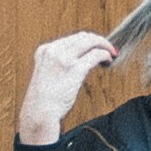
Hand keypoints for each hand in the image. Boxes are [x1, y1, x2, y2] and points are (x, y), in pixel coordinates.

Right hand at [18, 30, 115, 144]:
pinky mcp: (74, 69)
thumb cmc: (44, 100)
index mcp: (44, 50)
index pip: (72, 38)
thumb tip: (82, 59)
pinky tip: (108, 61)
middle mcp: (53, 51)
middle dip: (98, 41)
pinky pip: (96, 55)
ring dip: (104, 46)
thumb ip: (60, 63)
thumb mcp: (47, 74)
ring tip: (111, 54)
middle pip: (83, 37)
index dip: (88, 41)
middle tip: (108, 49)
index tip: (97, 47)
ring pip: (91, 42)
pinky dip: (105, 55)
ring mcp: (63, 59)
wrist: (39, 114)